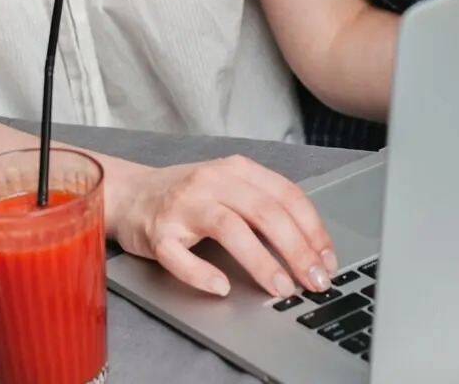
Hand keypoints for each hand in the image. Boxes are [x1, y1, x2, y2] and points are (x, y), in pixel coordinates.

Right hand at [106, 155, 337, 297]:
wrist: (130, 194)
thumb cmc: (188, 196)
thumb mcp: (230, 188)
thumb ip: (264, 206)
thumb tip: (312, 247)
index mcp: (237, 170)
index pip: (286, 195)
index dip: (313, 229)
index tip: (328, 259)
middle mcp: (212, 182)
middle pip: (264, 211)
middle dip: (296, 249)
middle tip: (313, 280)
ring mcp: (183, 206)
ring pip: (229, 229)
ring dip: (260, 261)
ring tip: (279, 288)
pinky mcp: (158, 232)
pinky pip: (180, 255)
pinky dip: (202, 273)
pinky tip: (221, 288)